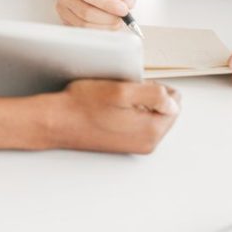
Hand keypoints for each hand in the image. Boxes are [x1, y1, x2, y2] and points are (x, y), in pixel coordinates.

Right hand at [55, 0, 138, 28]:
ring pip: (84, 24)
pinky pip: (82, 31)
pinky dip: (98, 30)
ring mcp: (63, 7)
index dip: (106, 3)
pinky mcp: (65, 20)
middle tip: (123, 17)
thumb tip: (127, 3)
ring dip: (105, 26)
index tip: (123, 9)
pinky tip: (107, 23)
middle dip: (108, 18)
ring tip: (116, 20)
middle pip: (85, 11)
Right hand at [56, 80, 180, 153]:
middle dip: (147, 97)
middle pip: (163, 110)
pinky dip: (126, 112)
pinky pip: (136, 122)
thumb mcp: (121, 91)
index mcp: (151, 131)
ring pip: (150, 115)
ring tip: (112, 100)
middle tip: (122, 92)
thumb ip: (155, 95)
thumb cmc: (82, 106)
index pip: (174, 103)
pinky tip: (108, 109)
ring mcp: (135, 145)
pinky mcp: (123, 144)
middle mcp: (146, 143)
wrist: (57, 122)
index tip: (136, 85)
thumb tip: (173, 100)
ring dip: (136, 104)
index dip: (156, 87)